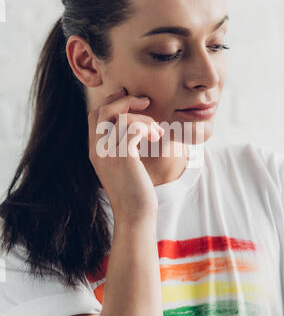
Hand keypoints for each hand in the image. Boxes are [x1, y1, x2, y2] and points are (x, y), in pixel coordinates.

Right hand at [88, 87, 163, 221]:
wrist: (135, 215)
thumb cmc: (134, 191)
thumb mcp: (122, 167)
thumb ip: (121, 147)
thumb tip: (134, 128)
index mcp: (95, 150)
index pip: (94, 114)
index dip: (112, 102)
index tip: (132, 101)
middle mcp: (97, 150)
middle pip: (103, 109)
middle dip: (125, 100)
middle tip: (146, 102)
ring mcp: (108, 153)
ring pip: (120, 116)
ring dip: (143, 117)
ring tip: (157, 131)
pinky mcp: (123, 157)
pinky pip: (133, 128)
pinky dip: (147, 127)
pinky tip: (156, 137)